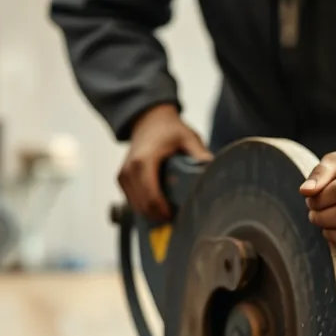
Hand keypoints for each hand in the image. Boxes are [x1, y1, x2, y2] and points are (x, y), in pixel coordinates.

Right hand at [120, 104, 212, 221]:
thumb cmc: (170, 130)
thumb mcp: (188, 138)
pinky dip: (147, 206)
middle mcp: (129, 170)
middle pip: (144, 207)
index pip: (151, 197)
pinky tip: (161, 202)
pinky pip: (134, 203)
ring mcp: (123, 176)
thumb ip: (199, 154)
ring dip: (154, 213)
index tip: (180, 215)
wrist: (149, 120)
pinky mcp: (122, 181)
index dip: (166, 212)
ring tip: (172, 207)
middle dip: (162, 215)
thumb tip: (212, 168)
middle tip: (180, 214)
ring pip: (138, 208)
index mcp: (144, 161)